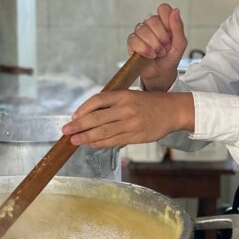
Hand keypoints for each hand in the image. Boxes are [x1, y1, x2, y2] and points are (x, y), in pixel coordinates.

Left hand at [61, 91, 194, 148]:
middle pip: (96, 118)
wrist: (173, 111)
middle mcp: (126, 109)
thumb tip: (89, 114)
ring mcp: (131, 124)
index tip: (73, 116)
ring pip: (103, 132)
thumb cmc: (150, 102)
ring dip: (86, 137)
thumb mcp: (131, 95)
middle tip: (66, 130)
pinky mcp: (136, 137)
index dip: (83, 109)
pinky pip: (114, 141)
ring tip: (74, 140)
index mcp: (124, 95)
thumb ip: (112, 103)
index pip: (97, 100)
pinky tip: (91, 144)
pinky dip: (100, 143)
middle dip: (78, 125)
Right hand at [129, 4, 187, 91]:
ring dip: (153, 45)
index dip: (167, 20)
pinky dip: (144, 49)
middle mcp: (151, 25)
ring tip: (158, 53)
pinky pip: (134, 40)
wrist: (162, 74)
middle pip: (152, 19)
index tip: (170, 33)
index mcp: (164, 22)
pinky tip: (150, 55)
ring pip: (143, 30)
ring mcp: (140, 32)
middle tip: (165, 47)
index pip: (163, 9)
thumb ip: (178, 27)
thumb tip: (175, 11)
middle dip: (161, 37)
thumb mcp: (180, 44)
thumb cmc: (170, 58)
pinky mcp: (132, 42)